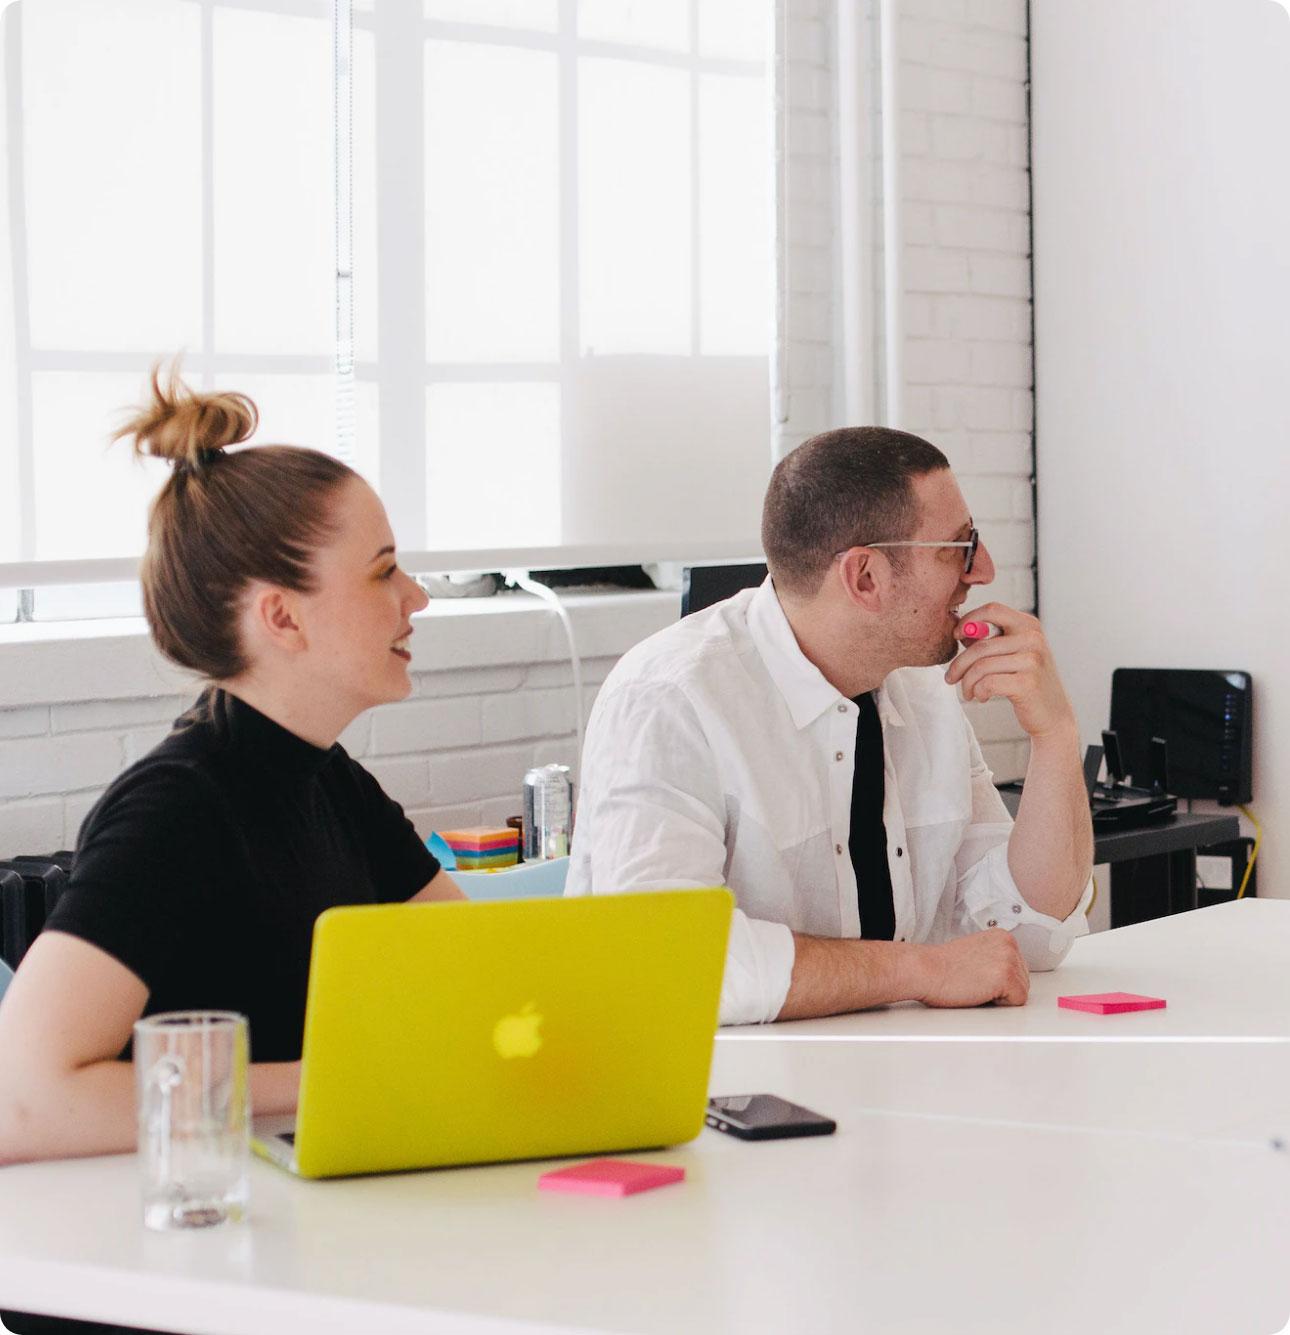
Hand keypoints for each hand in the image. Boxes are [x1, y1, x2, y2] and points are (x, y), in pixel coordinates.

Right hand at [913, 928, 1029, 1007]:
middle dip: (1003, 988)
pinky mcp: (1006, 977)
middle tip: (975, 982)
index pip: (1019, 968)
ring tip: (975, 986)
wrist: (924, 970)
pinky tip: (979, 992)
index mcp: (1002, 936)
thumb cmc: (942, 967)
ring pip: (1022, 992)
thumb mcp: (976, 951)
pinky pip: (1018, 1001)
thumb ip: (995, 957)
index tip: (979, 976)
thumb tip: (1005, 974)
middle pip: (1024, 980)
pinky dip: (999, 1004)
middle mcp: (1009, 944)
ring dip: (1000, 996)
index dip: (999, 980)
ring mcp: (1008, 959)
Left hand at [944, 602, 1076, 741]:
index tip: (955, 636)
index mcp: (1029, 626)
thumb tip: (961, 631)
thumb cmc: (1026, 682)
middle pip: (980, 645)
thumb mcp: (1012, 655)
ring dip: (967, 683)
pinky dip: (978, 692)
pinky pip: (987, 683)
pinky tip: (981, 697)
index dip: (969, 619)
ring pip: (981, 666)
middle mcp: (1033, 639)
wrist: (1052, 714)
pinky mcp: (1028, 683)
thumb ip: (990, 640)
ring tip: (968, 693)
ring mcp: (1032, 660)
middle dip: (959, 664)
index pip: (992, 609)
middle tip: (950, 678)